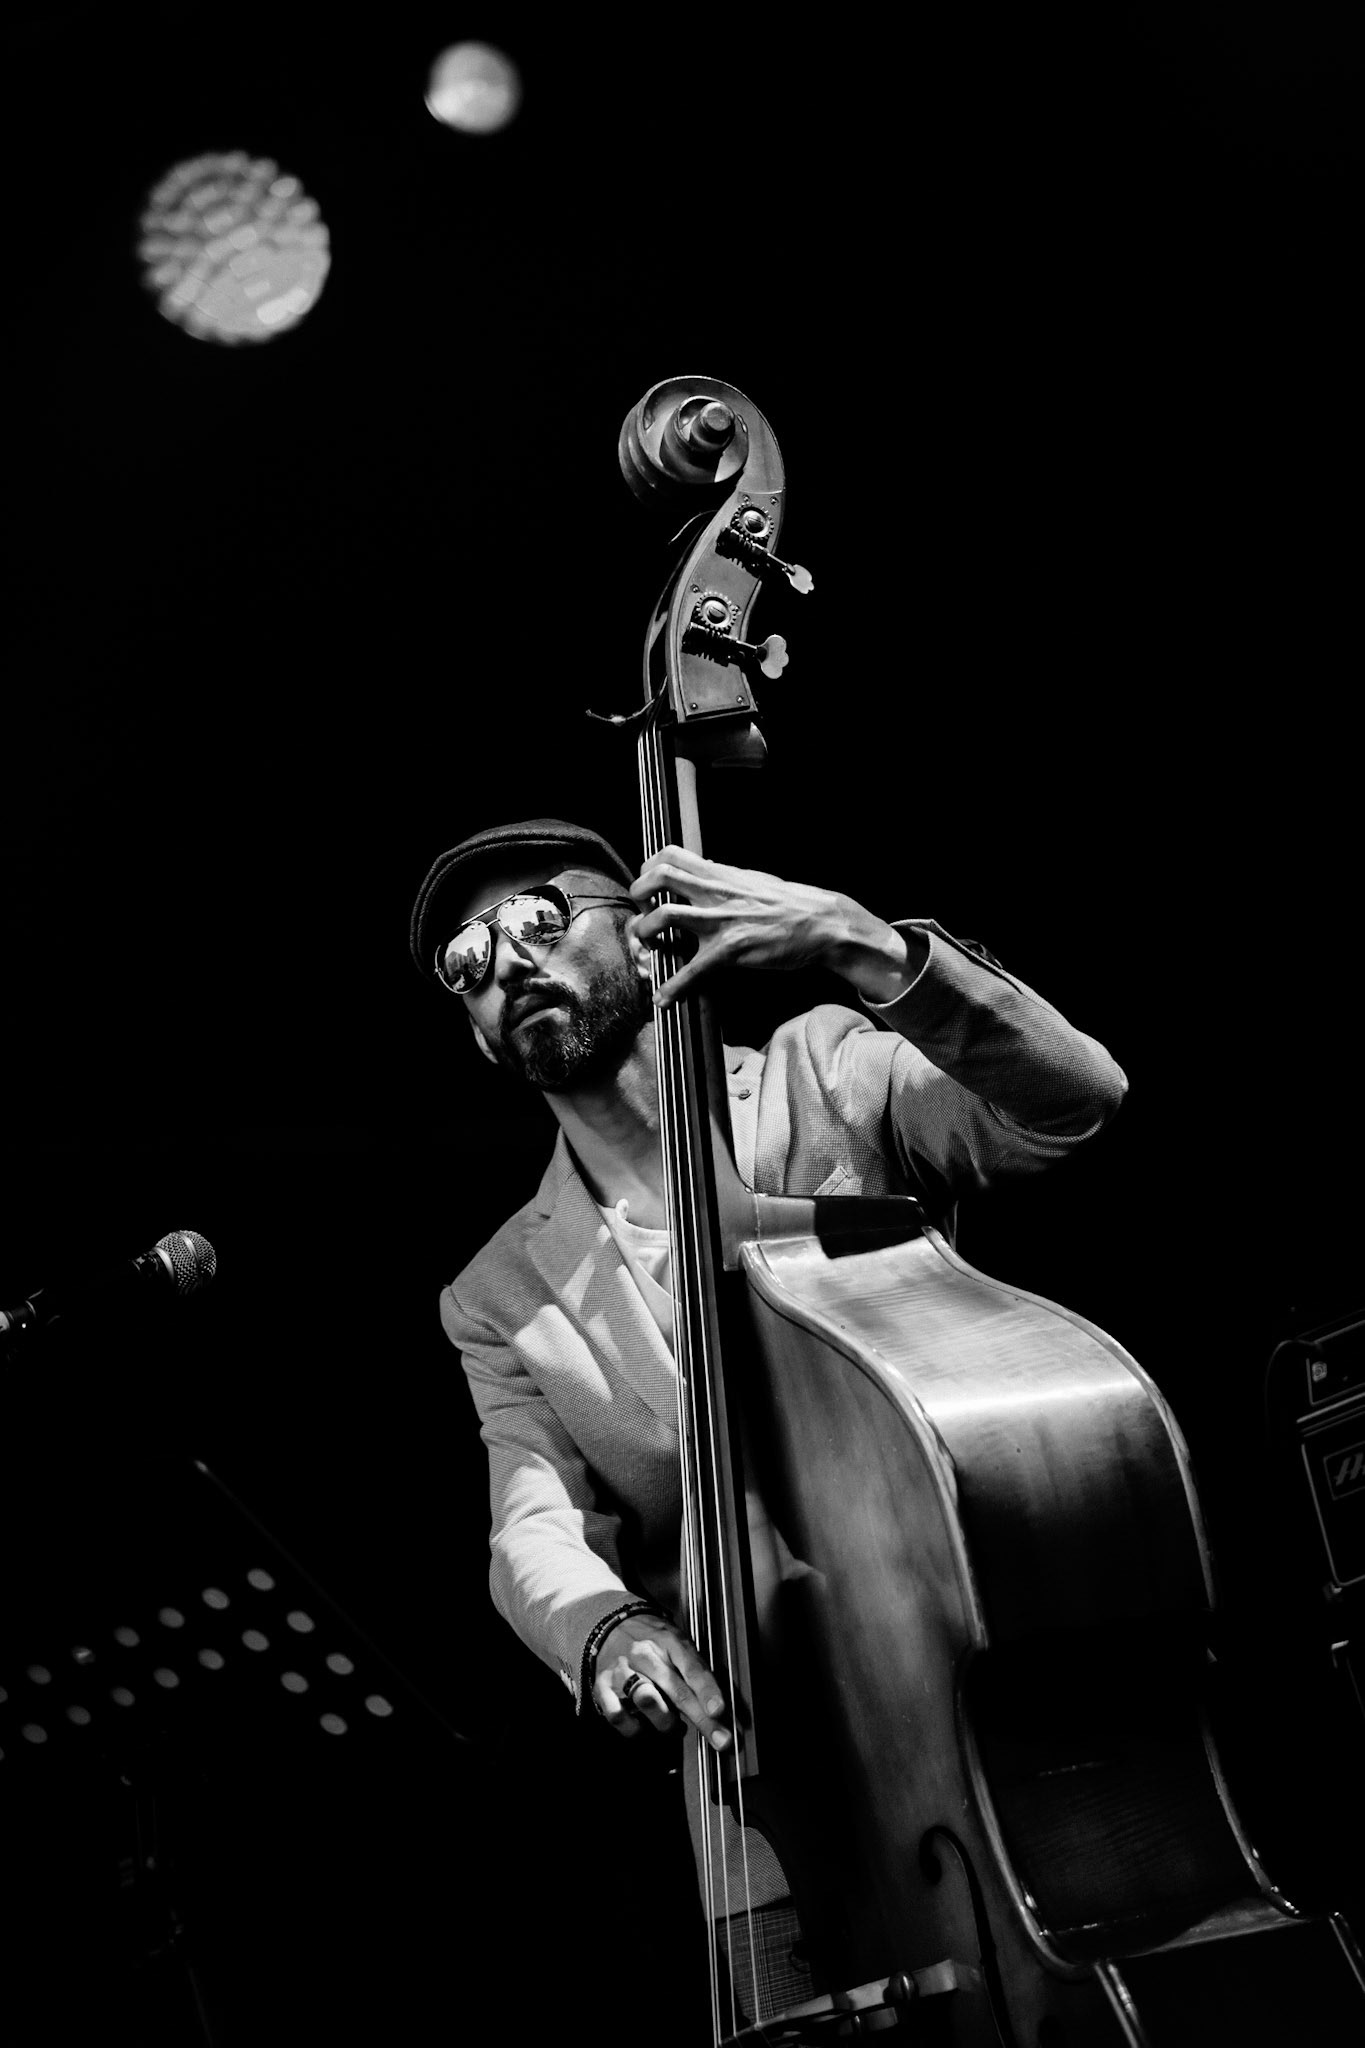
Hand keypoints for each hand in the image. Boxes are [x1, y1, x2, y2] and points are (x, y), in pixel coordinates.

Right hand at [592, 1611, 731, 1751]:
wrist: (613, 1624)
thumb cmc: (654, 1642)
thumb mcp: (679, 1645)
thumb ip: (695, 1672)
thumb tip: (717, 1708)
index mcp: (670, 1642)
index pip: (693, 1668)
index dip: (707, 1691)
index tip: (719, 1711)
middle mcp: (646, 1654)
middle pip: (676, 1690)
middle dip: (701, 1719)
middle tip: (720, 1739)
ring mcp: (622, 1669)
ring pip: (647, 1701)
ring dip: (666, 1722)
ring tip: (673, 1725)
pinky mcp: (602, 1685)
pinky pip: (618, 1715)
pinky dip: (634, 1728)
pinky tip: (643, 1726)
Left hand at [628, 845, 912, 1007]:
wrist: (821, 923)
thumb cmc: (790, 904)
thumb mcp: (752, 881)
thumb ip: (723, 881)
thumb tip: (701, 882)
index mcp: (720, 874)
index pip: (670, 854)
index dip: (648, 867)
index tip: (646, 884)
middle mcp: (715, 892)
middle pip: (658, 877)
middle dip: (637, 894)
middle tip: (640, 913)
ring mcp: (720, 920)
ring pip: (663, 917)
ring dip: (644, 934)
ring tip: (646, 950)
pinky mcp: (730, 950)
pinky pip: (691, 969)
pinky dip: (672, 987)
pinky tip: (664, 998)